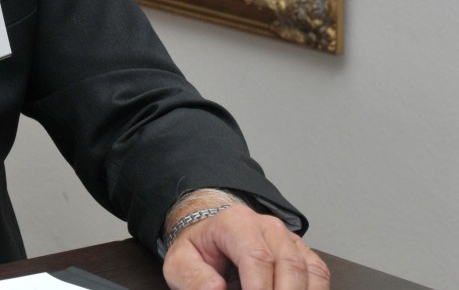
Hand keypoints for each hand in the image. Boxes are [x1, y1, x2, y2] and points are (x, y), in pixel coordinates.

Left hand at [161, 205, 330, 288]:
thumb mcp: (180, 262)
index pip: (256, 257)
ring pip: (311, 271)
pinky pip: (320, 276)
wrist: (211, 234)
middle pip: (289, 265)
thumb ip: (193, 277)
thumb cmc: (199, 249)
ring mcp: (290, 240)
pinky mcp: (303, 254)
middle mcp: (268, 227)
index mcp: (236, 223)